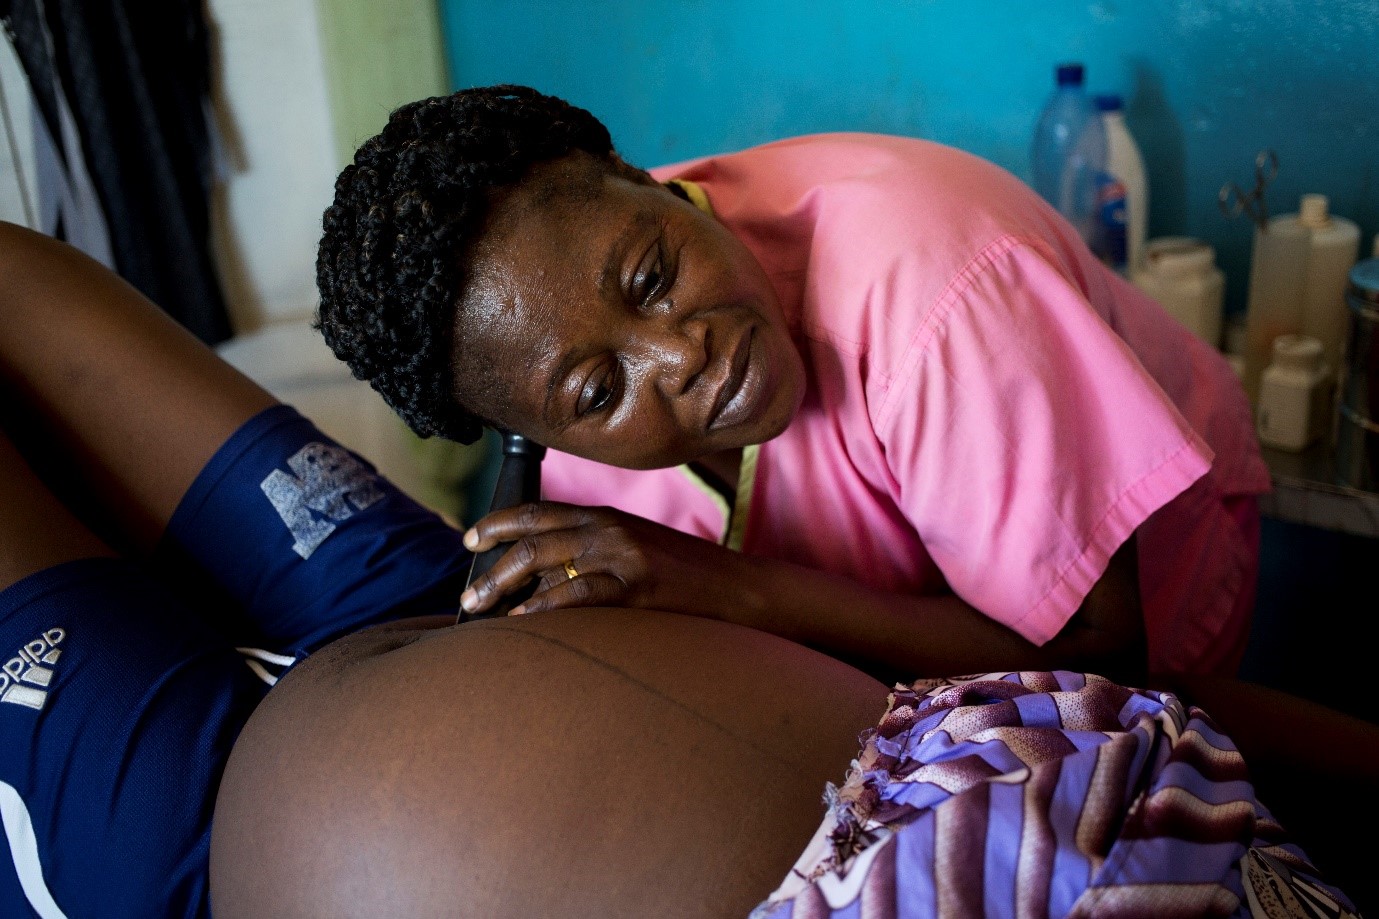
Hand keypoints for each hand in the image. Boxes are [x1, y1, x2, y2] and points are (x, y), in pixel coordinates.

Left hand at [458, 501, 740, 617]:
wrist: (741, 589)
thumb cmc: (687, 578)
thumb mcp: (637, 551)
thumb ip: (594, 554)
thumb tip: (539, 580)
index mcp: (608, 517)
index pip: (539, 511)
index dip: (498, 523)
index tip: (469, 541)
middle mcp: (610, 528)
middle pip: (532, 537)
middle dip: (491, 566)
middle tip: (467, 597)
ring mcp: (624, 555)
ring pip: (545, 561)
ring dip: (503, 586)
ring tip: (480, 611)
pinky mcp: (638, 586)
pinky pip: (578, 595)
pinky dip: (543, 609)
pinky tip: (522, 622)